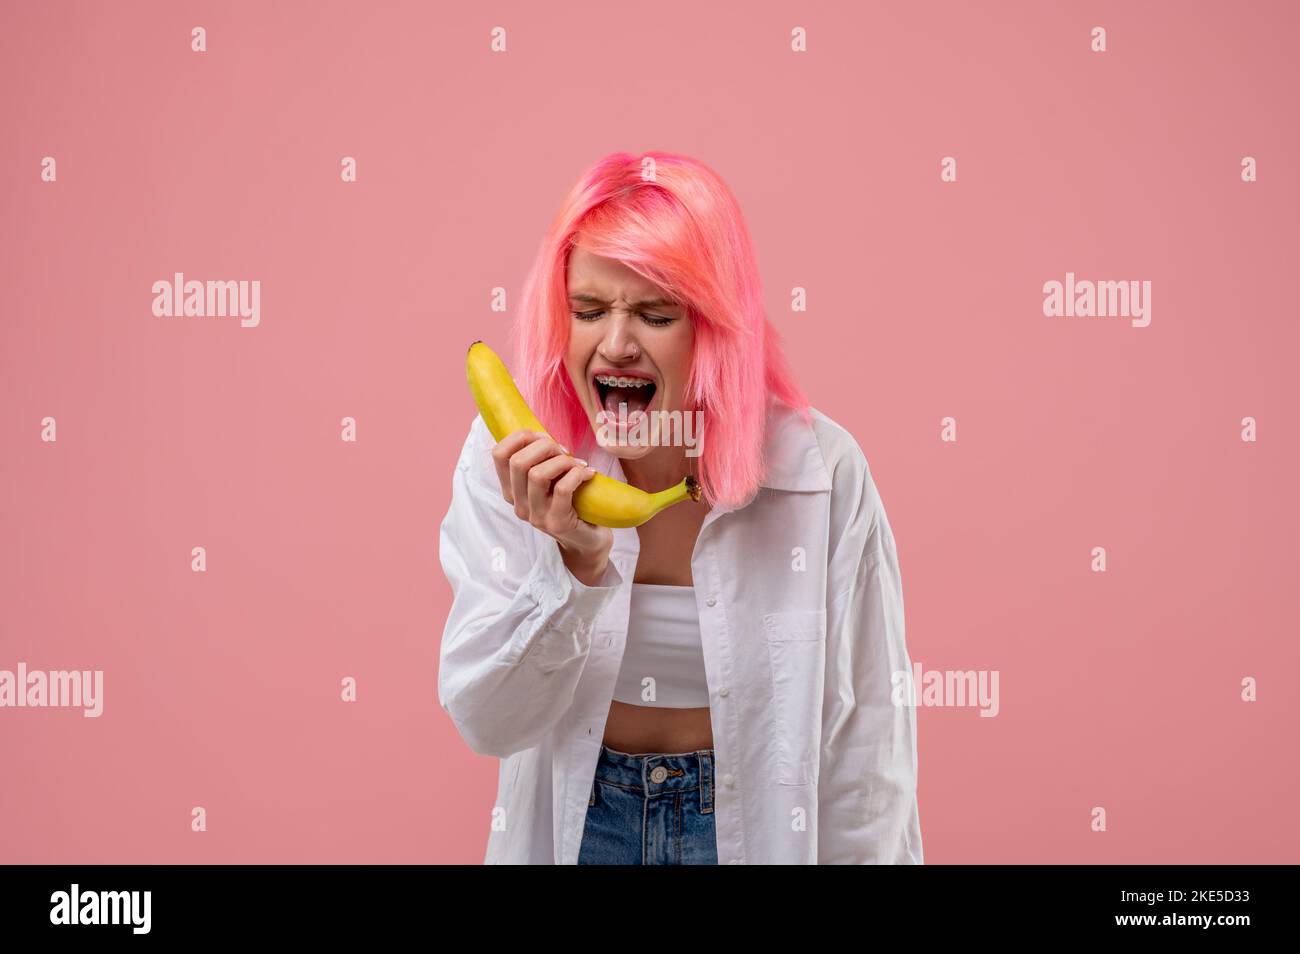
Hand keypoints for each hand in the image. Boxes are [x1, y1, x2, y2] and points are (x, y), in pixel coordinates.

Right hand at [490, 430, 612, 582]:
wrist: (587, 540)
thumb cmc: (570, 502)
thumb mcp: (550, 480)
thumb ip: (540, 460)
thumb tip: (541, 433)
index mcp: (511, 490)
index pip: (498, 454)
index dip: (519, 437)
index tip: (543, 437)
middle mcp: (518, 504)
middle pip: (518, 462)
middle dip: (544, 446)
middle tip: (564, 450)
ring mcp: (536, 516)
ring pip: (537, 474)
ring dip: (562, 461)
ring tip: (577, 464)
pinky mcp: (557, 523)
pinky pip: (562, 488)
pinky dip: (577, 474)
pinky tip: (588, 474)